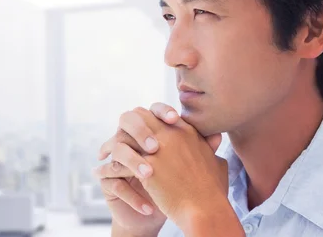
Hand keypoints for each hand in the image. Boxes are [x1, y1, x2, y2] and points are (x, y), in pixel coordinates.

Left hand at [97, 103, 241, 235]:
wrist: (205, 210)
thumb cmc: (213, 192)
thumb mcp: (217, 162)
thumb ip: (211, 147)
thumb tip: (215, 139)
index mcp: (186, 130)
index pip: (159, 111)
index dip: (147, 119)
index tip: (139, 130)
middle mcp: (171, 134)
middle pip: (138, 115)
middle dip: (127, 125)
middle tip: (118, 137)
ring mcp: (158, 148)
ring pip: (125, 132)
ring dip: (115, 142)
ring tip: (105, 153)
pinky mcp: (146, 166)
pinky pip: (121, 156)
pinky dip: (113, 162)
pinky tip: (109, 169)